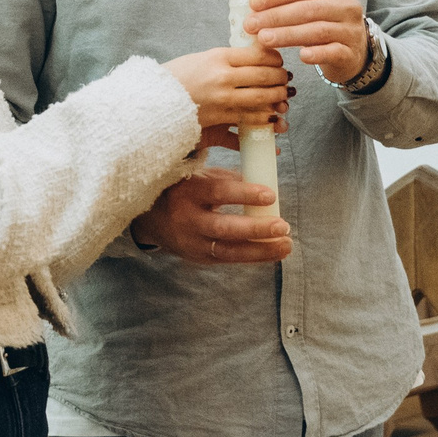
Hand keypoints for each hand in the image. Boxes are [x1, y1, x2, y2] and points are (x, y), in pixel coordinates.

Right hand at [128, 165, 291, 264]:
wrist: (151, 219)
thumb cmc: (183, 191)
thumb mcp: (198, 177)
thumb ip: (227, 180)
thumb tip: (262, 183)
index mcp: (187, 192)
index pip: (217, 193)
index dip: (244, 194)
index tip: (271, 195)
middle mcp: (187, 219)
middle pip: (224, 227)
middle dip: (256, 229)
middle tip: (284, 226)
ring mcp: (192, 243)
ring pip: (228, 251)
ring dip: (260, 250)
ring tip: (286, 245)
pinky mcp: (198, 258)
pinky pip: (228, 259)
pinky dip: (251, 257)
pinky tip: (272, 253)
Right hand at [162, 43, 287, 130]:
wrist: (154, 100)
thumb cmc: (178, 76)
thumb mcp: (202, 58)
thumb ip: (228, 58)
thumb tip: (256, 57)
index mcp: (219, 56)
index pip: (259, 55)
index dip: (275, 59)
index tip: (279, 61)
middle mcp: (223, 76)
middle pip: (266, 77)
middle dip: (281, 79)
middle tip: (285, 79)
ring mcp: (222, 99)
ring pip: (262, 99)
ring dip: (277, 99)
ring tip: (281, 97)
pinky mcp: (219, 118)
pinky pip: (250, 119)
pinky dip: (264, 119)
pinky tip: (271, 118)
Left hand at [245, 0, 368, 85]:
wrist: (353, 50)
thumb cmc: (323, 22)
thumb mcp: (311, 5)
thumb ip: (288, 1)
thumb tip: (253, 3)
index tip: (253, 3)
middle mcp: (346, 5)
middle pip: (307, 9)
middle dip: (276, 17)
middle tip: (251, 25)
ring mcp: (351, 29)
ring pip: (317, 31)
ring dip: (288, 35)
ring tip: (263, 39)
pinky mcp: (351, 52)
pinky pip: (333, 52)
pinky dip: (316, 54)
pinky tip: (300, 57)